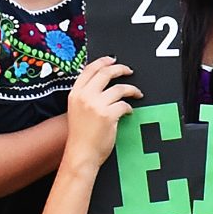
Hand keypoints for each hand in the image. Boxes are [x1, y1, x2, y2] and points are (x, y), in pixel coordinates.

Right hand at [63, 56, 141, 174]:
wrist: (81, 154)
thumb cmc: (80, 135)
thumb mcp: (76, 110)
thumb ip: (86, 96)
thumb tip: (102, 83)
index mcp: (75, 94)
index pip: (90, 69)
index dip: (103, 61)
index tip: (113, 59)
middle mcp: (84, 97)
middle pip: (106, 73)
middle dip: (121, 69)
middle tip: (129, 71)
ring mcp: (96, 105)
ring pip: (120, 88)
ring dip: (132, 90)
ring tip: (137, 93)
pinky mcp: (108, 115)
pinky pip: (125, 105)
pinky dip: (130, 107)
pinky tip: (129, 111)